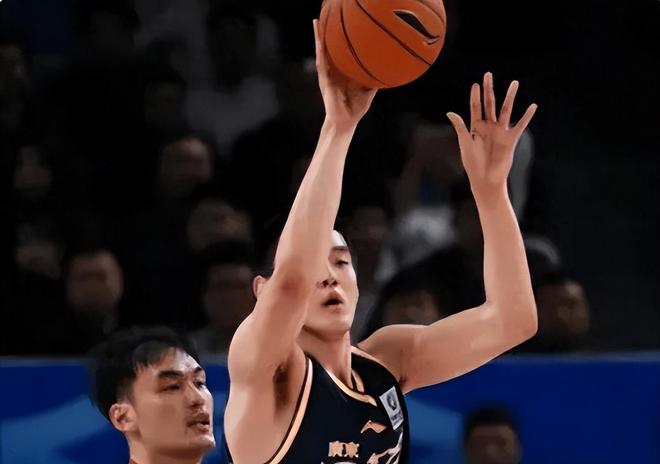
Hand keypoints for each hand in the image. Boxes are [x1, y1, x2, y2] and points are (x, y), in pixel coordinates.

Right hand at [313, 19, 376, 129]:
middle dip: (327, 32)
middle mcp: (335, 70)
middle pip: (330, 47)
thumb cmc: (356, 108)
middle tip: (325, 15)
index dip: (340, 38)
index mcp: (344, 72)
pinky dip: (320, 52)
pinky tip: (319, 42)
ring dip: (319, 37)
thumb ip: (374, 80)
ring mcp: (328, 75)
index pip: (342, 51)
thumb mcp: (368, 91)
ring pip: (322, 52)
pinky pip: (322, 64)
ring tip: (317, 22)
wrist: (345, 122)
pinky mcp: (324, 81)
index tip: (343, 22)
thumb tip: (388, 70)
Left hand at [446, 72, 536, 198]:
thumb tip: (450, 112)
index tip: (475, 84)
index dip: (475, 95)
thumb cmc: (473, 163)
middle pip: (489, 103)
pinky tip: (533, 106)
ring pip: (506, 110)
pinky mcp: (510, 139)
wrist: (485, 179)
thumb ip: (460, 126)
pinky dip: (527, 116)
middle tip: (488, 74)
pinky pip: (520, 125)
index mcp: (476, 127)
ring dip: (509, 97)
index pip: (475, 107)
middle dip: (489, 89)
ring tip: (514, 83)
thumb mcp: (465, 143)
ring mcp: (500, 131)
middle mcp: (489, 126)